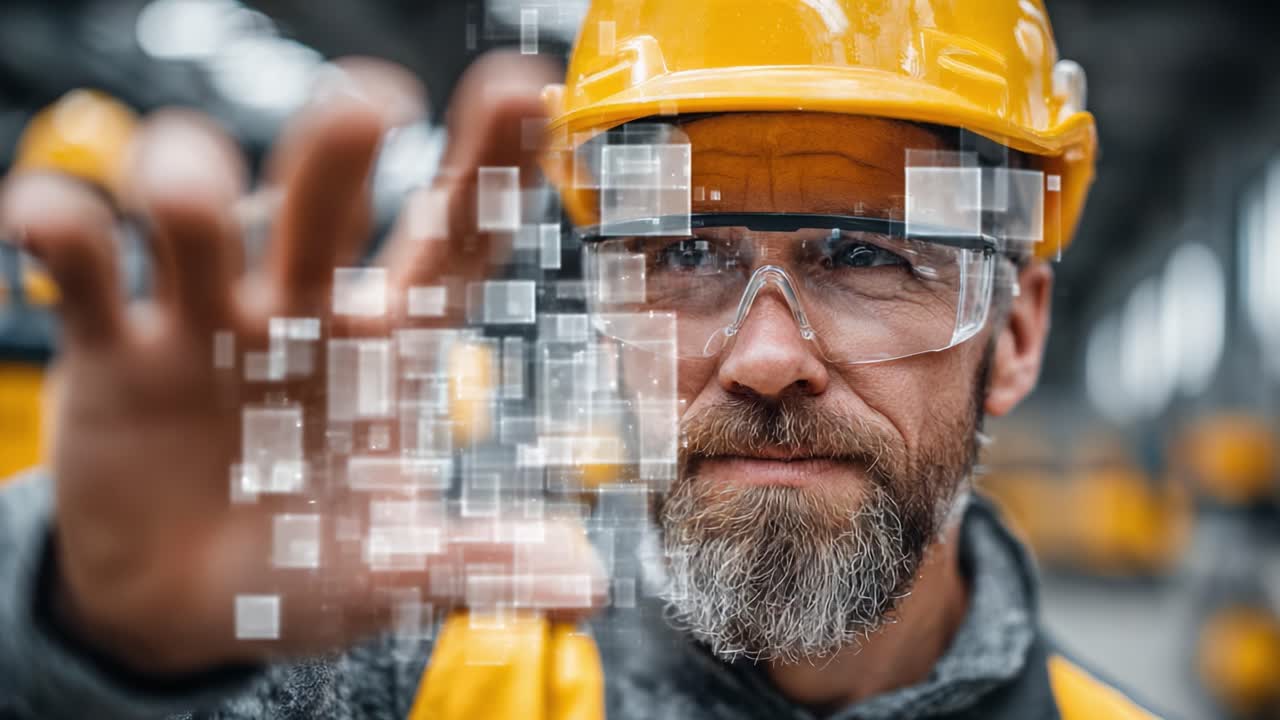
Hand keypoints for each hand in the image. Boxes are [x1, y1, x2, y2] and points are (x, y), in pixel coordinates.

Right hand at [0, 52, 603, 673]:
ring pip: (193, 214)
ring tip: (181, 201)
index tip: (525, 92)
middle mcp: (297, 307)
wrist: (183, 612)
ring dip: (185, 182)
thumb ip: (478, 562)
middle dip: (340, 145)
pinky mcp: (111, 349)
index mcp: (384, 343)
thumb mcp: (395, 567)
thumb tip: (588, 585)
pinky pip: (80, 267)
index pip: (446, 239)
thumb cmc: (306, 565)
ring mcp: (202, 319)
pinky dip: (59, 229)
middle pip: (323, 203)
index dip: (487, 167)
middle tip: (372, 104)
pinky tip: (46, 222)